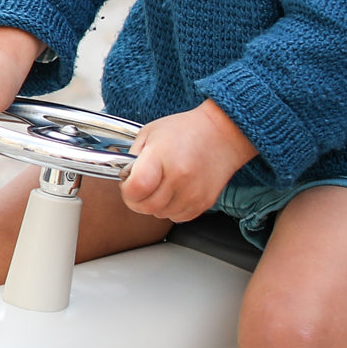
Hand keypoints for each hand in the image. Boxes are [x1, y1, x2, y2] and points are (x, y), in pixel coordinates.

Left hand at [120, 101, 256, 222]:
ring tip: (163, 184)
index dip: (127, 189)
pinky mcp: (203, 203)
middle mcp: (179, 178)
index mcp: (161, 157)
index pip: (135, 189)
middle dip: (138, 199)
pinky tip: (176, 189)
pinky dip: (172, 207)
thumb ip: (133, 157)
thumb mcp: (151, 133)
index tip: (129, 182)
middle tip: (143, 184)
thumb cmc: (186, 130)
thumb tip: (125, 177)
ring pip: (160, 214)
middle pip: (145, 207)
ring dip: (156, 204)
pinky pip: (177, 217)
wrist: (222, 134)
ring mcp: (192, 193)